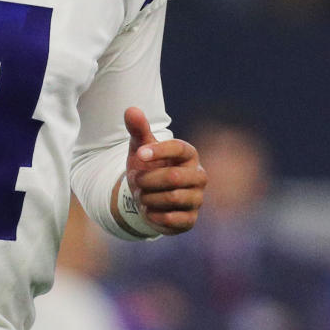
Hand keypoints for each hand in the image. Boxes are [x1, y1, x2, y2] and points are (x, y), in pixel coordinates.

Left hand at [123, 106, 206, 234]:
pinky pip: (172, 219)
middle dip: (147, 180)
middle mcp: (198, 176)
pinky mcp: (190, 220)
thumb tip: (131, 110)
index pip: (179, 148)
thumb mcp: (140, 147)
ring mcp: (197, 199)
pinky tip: (148, 210)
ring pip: (172, 198)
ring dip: (148, 197)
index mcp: (188, 155)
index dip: (158, 151)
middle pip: (174, 178)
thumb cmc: (147, 167)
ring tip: (142, 195)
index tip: (139, 154)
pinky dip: (153, 214)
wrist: (146, 196)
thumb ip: (137, 129)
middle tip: (135, 180)